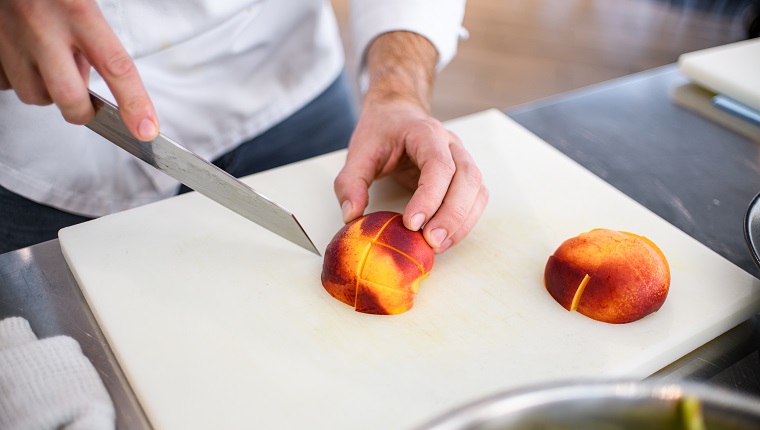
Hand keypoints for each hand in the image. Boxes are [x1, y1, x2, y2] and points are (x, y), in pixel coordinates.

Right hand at [0, 0, 157, 140]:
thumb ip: (91, 41)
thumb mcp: (80, 3)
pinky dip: (19, 80)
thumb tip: (86, 82)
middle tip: (87, 106)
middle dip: (81, 111)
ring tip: (50, 65)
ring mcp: (10, 37)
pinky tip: (24, 58)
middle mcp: (43, 26)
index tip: (146, 129)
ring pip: (35, 95)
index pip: (116, 67)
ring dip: (48, 92)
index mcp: (78, 12)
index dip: (135, 103)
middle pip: (69, 98)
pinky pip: (6, 84)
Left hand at [334, 32, 487, 252]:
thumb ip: (350, 182)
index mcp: (425, 133)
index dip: (429, 196)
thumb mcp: (358, 152)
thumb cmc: (381, 131)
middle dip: (451, 214)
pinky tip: (446, 239)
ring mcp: (462, 158)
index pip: (438, 165)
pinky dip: (465, 221)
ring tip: (437, 246)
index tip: (411, 223)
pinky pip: (476, 199)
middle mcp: (451, 144)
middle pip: (466, 178)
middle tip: (430, 241)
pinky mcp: (464, 175)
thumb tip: (351, 215)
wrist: (397, 113)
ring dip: (462, 222)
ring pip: (476, 190)